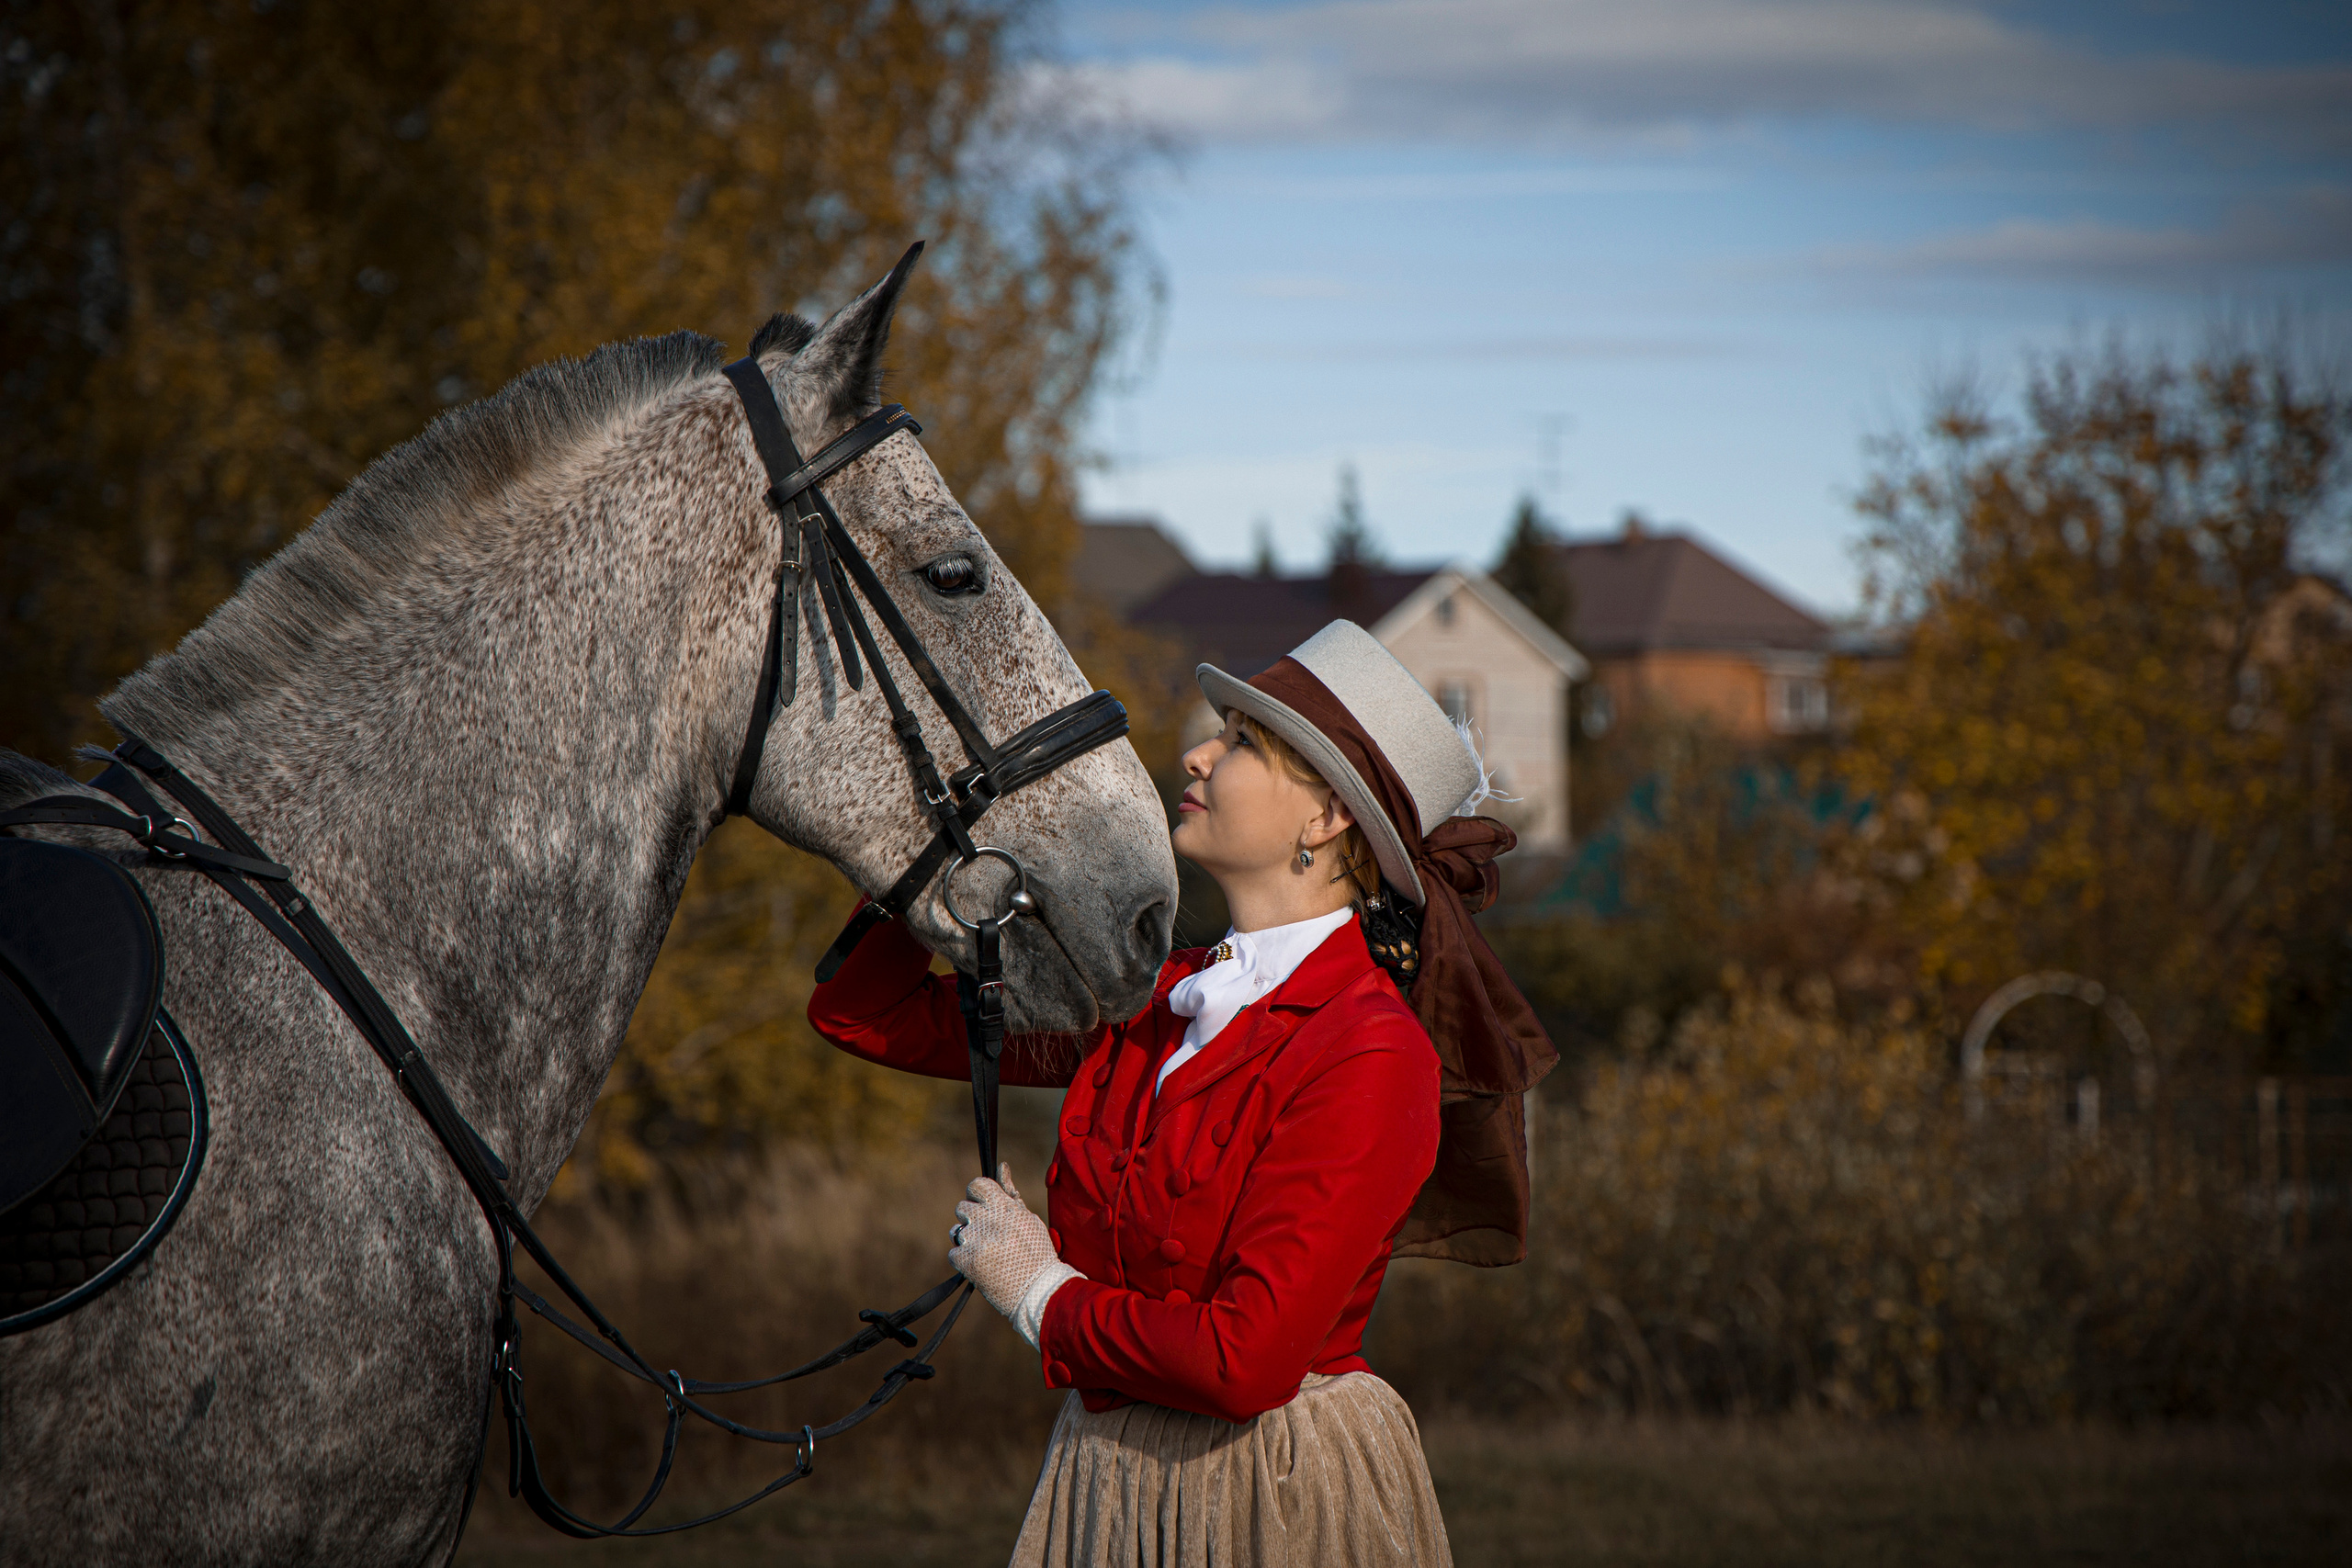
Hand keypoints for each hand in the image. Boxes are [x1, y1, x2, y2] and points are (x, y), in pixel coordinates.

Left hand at [948, 1165, 1069, 1342]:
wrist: (1037, 1290)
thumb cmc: (1037, 1253)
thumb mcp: (1028, 1218)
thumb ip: (1010, 1192)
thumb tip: (1001, 1166)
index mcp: (1004, 1206)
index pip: (976, 1185)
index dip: (977, 1194)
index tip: (983, 1205)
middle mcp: (987, 1219)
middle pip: (962, 1208)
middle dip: (972, 1219)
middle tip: (989, 1235)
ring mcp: (974, 1240)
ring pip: (956, 1231)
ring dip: (968, 1239)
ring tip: (988, 1253)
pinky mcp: (965, 1260)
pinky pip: (954, 1252)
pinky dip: (965, 1260)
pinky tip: (983, 1266)